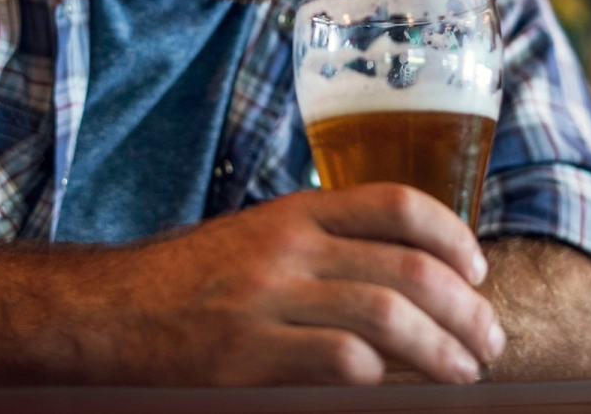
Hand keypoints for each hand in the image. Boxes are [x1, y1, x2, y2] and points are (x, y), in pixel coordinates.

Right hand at [69, 183, 505, 385]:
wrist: (100, 314)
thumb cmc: (183, 283)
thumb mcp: (255, 242)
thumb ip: (320, 248)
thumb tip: (405, 278)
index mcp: (294, 213)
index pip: (396, 204)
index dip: (453, 236)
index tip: (478, 270)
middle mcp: (287, 248)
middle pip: (408, 268)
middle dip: (466, 309)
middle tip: (490, 340)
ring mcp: (267, 300)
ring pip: (387, 315)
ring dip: (442, 348)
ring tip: (464, 372)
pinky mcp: (246, 356)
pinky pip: (339, 361)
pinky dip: (378, 376)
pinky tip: (389, 387)